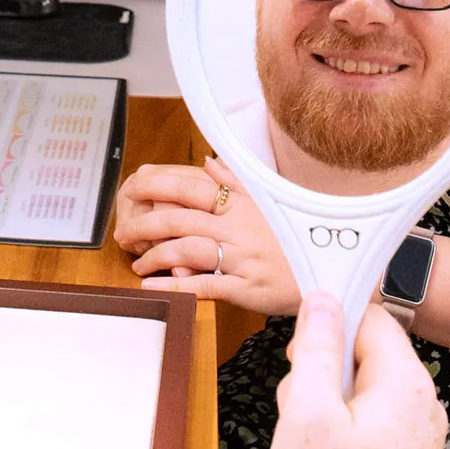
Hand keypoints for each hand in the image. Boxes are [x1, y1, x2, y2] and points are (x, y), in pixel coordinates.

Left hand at [110, 156, 299, 315]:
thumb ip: (236, 181)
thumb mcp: (268, 203)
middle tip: (123, 234)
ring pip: (186, 249)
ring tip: (138, 264)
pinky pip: (203, 284)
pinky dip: (173, 285)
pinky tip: (152, 287)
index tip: (132, 189)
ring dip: (154, 256)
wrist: (326, 275)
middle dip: (143, 224)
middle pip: (179, 218)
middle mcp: (238, 227)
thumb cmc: (293, 240)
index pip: (189, 187)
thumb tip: (207, 161)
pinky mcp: (244, 288)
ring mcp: (241, 257)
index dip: (156, 186)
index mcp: (241, 204)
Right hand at [263, 294, 445, 448]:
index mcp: (404, 383)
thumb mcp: (308, 411)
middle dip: (315, 390)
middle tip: (293, 423)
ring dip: (314, 433)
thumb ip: (316, 349)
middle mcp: (422, 409)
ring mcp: (418, 446)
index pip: (371, 320)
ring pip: (354, 413)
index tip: (296, 353)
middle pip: (360, 368)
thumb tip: (324, 301)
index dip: (328, 327)